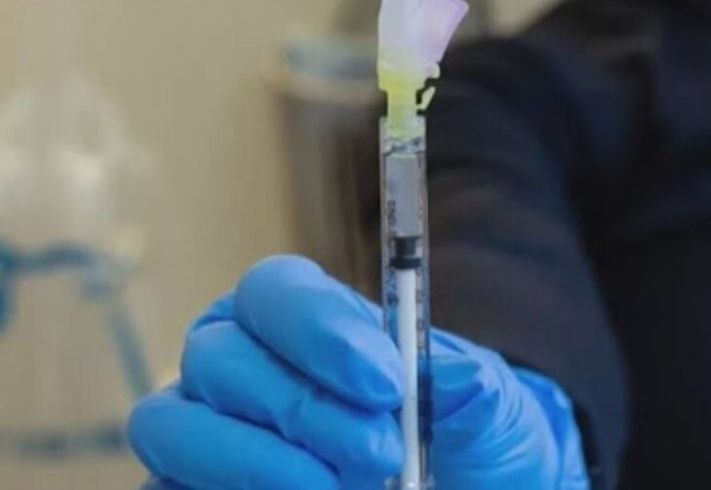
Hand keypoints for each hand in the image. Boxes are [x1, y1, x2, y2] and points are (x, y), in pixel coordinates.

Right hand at [127, 256, 587, 488]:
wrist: (464, 486)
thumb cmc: (462, 437)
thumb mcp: (487, 409)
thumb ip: (470, 386)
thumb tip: (453, 378)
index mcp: (299, 319)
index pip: (274, 291)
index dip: (320, 329)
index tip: (386, 382)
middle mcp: (236, 366)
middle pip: (220, 358)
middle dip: (303, 406)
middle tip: (381, 450)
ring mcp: (204, 433)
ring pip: (174, 426)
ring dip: (257, 459)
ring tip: (337, 489)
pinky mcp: (187, 486)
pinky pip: (172, 485)